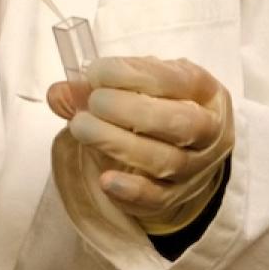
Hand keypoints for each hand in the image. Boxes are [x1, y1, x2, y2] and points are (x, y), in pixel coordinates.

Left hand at [47, 56, 233, 234]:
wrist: (184, 150)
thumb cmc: (158, 107)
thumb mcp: (138, 87)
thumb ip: (97, 87)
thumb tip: (59, 93)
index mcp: (203, 90)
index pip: (175, 79)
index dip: (134, 74)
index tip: (96, 72)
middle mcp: (209, 129)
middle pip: (179, 123)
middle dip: (130, 111)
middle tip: (93, 103)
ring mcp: (196, 167)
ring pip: (166, 161)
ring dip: (119, 144)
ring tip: (82, 128)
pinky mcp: (177, 196)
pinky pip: (158, 198)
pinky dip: (131, 190)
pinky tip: (105, 179)